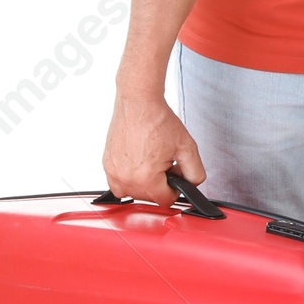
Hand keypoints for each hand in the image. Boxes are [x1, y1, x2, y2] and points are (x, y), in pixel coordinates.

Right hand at [102, 91, 204, 206]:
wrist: (139, 103)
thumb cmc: (158, 120)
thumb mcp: (188, 148)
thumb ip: (196, 173)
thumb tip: (192, 185)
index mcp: (146, 177)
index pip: (165, 200)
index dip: (175, 190)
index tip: (174, 176)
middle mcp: (126, 177)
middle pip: (148, 198)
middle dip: (160, 184)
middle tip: (164, 164)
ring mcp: (114, 171)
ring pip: (133, 192)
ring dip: (144, 183)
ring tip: (151, 163)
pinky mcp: (107, 164)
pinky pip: (118, 184)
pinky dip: (129, 179)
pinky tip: (138, 164)